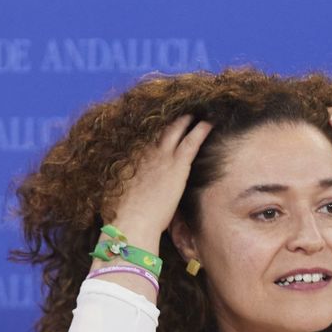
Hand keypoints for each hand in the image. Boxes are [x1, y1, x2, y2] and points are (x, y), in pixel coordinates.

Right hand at [105, 115, 211, 247]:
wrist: (131, 222)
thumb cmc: (124, 215)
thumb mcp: (121, 193)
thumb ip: (128, 184)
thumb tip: (132, 187)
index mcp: (131, 156)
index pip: (144, 135)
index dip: (155, 128)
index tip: (161, 122)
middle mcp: (145, 150)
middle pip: (160, 126)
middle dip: (171, 117)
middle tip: (182, 109)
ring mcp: (161, 155)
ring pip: (176, 128)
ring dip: (187, 118)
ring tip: (198, 110)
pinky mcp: (177, 165)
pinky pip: (192, 141)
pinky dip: (201, 130)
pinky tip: (211, 123)